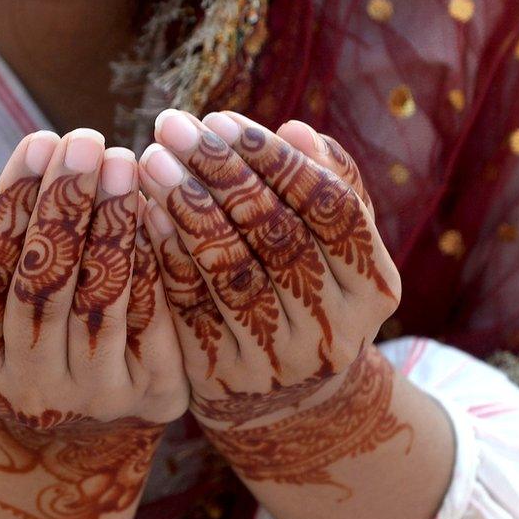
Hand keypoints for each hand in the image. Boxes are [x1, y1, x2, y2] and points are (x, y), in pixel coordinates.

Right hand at [0, 129, 188, 518]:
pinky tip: (155, 208)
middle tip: (85, 140)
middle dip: (64, 207)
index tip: (39, 141)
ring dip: (112, 224)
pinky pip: (153, 316)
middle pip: (42, 287)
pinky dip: (152, 258)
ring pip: (101, 299)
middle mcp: (30, 387)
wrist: (81, 434)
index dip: (10, 205)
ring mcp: (94, 396)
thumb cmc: (18, 350)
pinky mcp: (153, 392)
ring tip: (123, 162)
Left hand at [138, 109, 405, 493]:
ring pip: (229, 269)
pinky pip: (189, 304)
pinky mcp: (224, 374)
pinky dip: (166, 252)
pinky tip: (144, 210)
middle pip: (277, 235)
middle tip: (174, 125)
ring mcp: (277, 357)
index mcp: (373, 286)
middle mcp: (332, 326)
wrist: (287, 399)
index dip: (278, 161)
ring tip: (152, 158)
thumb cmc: (309, 293)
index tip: (225, 120)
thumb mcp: (337, 250)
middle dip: (220, 172)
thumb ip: (329, 188)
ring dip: (185, 206)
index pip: (332, 210)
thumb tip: (294, 130)